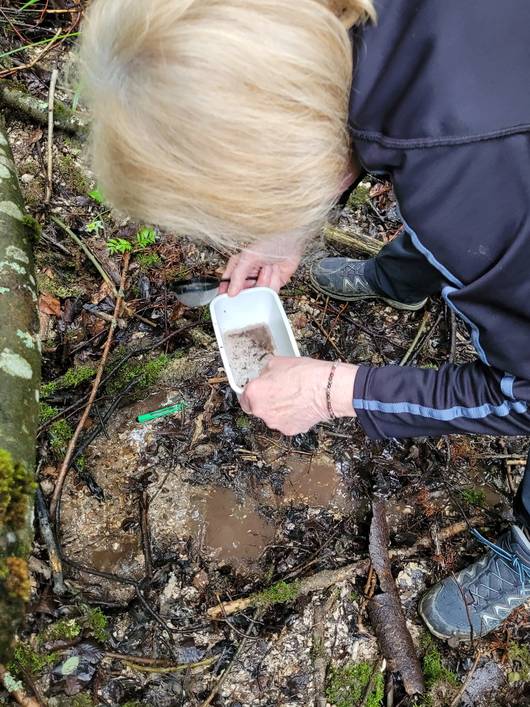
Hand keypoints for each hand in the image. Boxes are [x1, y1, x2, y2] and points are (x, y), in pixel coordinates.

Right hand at [219, 240, 302, 296]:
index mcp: (239, 266)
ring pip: (259, 293)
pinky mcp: (273, 283)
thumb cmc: (270, 242)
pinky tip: (276, 270)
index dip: (227, 292)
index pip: (228, 283)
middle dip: (252, 287)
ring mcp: (261, 279)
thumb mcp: (248, 257)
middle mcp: (249, 274)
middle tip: (255, 281)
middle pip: (245, 292)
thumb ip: (238, 275)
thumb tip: (231, 291)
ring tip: (269, 267)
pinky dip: (274, 282)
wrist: (291, 242)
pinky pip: (271, 291)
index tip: (228, 299)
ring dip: (265, 280)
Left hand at [240, 357, 357, 435]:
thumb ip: (265, 373)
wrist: (327, 389)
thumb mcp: (277, 362)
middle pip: (259, 408)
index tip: (258, 390)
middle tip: (281, 390)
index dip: (252, 393)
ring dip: (279, 409)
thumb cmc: (305, 374)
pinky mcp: (290, 430)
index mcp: (254, 393)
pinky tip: (301, 405)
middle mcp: (261, 411)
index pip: (243, 398)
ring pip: (273, 417)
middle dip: (267, 401)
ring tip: (294, 397)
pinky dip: (292, 416)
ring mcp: (276, 423)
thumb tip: (265, 377)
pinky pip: (287, 422)